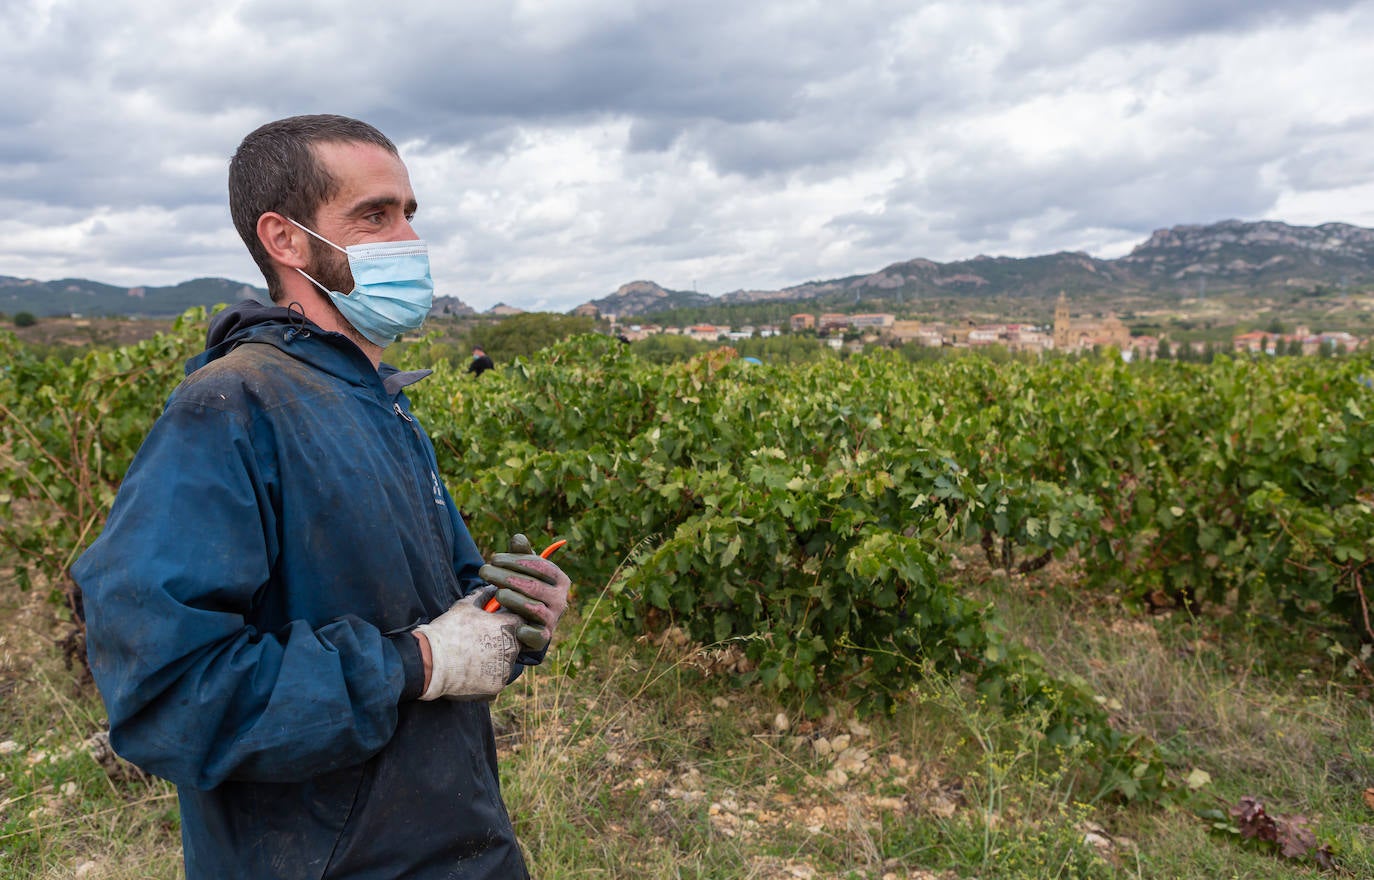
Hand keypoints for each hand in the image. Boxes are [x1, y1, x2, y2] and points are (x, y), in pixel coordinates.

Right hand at [414, 592, 520, 700]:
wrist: (431, 661)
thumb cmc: (449, 629)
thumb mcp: (465, 606)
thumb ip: (484, 595)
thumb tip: (493, 587)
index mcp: (509, 626)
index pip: (521, 621)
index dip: (508, 621)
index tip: (495, 622)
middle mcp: (513, 648)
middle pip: (516, 642)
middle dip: (503, 640)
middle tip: (481, 640)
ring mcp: (506, 668)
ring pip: (506, 661)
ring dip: (496, 658)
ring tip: (473, 656)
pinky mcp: (497, 685)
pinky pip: (497, 678)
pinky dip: (488, 675)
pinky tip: (471, 670)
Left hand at [478, 534, 570, 650]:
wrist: (530, 622)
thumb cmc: (526, 589)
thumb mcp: (525, 571)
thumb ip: (521, 554)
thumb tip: (518, 538)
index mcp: (560, 579)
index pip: (540, 566)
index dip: (516, 560)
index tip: (494, 558)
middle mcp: (561, 599)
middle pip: (533, 586)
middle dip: (506, 577)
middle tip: (484, 571)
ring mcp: (553, 619)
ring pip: (534, 608)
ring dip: (513, 599)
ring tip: (496, 592)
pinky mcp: (543, 637)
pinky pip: (537, 636)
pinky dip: (526, 631)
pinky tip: (513, 625)